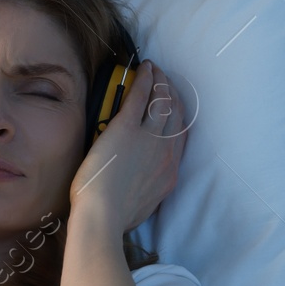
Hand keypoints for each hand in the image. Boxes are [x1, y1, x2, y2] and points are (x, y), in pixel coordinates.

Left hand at [69, 60, 186, 232]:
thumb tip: (142, 182)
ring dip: (161, 82)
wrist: (104, 216)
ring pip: (163, 102)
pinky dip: (145, 79)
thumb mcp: (145, 204)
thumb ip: (150, 188)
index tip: (174, 105)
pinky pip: (141, 97)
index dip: (179, 116)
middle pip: (177, 114)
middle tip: (165, 80)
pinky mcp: (127, 129)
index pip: (181, 136)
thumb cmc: (116, 217)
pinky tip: (145, 68)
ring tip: (156, 70)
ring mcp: (149, 139)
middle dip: (172, 93)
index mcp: (169, 172)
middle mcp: (166, 152)